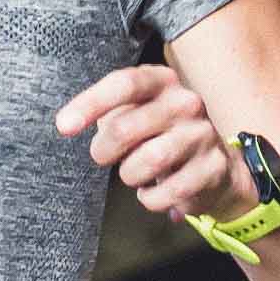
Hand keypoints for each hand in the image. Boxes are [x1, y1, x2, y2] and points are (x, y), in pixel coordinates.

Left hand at [55, 63, 255, 225]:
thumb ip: (108, 113)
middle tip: (104, 157)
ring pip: (146, 162)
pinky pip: (165, 193)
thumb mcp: (136, 113)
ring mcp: (202, 134)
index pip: (123, 84)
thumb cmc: (160, 136)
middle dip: (104, 150)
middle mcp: (186, 103)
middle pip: (125, 128)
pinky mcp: (212, 168)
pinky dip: (151, 198)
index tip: (63, 126)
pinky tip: (157, 190)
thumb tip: (69, 122)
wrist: (216, 167)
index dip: (90, 104)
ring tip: (136, 172)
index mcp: (162, 81)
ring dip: (130, 175)